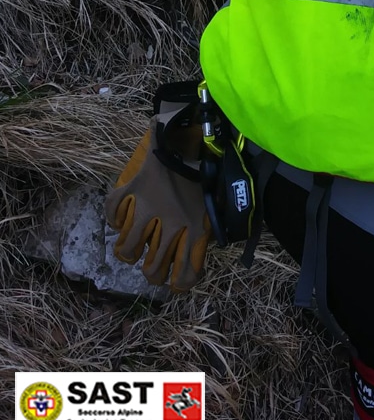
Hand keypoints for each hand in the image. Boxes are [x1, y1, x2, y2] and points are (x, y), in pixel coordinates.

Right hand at [104, 117, 211, 291]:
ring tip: (129, 249)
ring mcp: (150, 206)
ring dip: (126, 252)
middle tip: (150, 267)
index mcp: (197, 227)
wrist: (197, 134)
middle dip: (150, 274)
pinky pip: (114, 210)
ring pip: (127, 248)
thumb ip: (209, 226)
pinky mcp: (135, 187)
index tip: (175, 283)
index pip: (186, 272)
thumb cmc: (209, 169)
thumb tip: (206, 246)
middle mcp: (172, 222)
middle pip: (152, 268)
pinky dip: (112, 217)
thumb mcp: (216, 201)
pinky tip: (118, 219)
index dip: (179, 284)